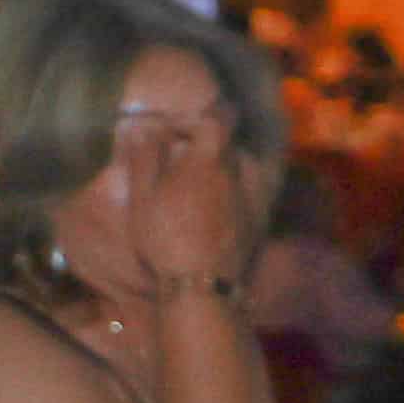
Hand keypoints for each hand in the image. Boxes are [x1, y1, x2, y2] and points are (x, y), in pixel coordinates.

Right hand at [120, 118, 246, 287]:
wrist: (203, 283)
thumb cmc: (166, 236)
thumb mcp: (144, 194)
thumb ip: (145, 156)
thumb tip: (142, 127)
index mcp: (211, 159)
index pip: (216, 119)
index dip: (191, 119)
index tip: (169, 130)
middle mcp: (240, 172)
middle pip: (229, 143)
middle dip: (205, 143)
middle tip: (179, 155)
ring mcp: (255, 196)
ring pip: (243, 166)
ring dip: (221, 166)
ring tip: (194, 181)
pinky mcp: (261, 219)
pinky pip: (251, 191)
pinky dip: (234, 189)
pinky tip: (212, 205)